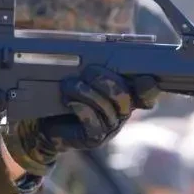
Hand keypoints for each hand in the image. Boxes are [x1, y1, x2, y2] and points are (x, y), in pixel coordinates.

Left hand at [3, 66, 157, 175]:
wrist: (45, 121)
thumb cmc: (67, 93)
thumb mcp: (82, 76)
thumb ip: (97, 66)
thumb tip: (105, 54)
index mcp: (125, 95)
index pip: (147, 93)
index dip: (148, 87)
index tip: (144, 78)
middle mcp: (121, 112)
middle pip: (124, 95)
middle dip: (105, 80)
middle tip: (88, 72)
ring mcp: (109, 128)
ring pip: (106, 107)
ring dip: (86, 92)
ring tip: (68, 84)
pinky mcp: (94, 138)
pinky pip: (93, 122)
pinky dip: (81, 108)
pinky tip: (70, 101)